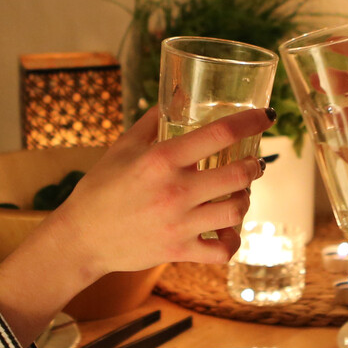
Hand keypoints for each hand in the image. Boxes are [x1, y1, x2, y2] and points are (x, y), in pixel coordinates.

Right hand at [39, 105, 272, 269]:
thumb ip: (153, 121)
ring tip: (240, 193)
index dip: (250, 122)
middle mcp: (175, 190)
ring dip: (245, 199)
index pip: (219, 134)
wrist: (82, 237)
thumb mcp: (123, 146)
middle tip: (254, 162)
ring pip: (236, 211)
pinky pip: (222, 250)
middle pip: (239, 175)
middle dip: (255, 165)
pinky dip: (231, 241)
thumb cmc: (101, 188)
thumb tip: (177, 96)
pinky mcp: (179, 251)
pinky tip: (227, 230)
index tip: (266, 116)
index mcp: (162, 159)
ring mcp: (179, 223)